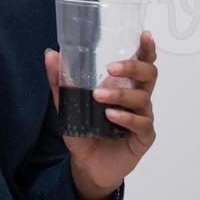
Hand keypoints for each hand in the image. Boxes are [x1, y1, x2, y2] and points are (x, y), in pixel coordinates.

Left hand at [44, 30, 158, 199]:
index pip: (142, 62)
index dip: (146, 48)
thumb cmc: (83, 131)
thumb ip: (60, 82)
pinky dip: (125, 117)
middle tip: (111, 67)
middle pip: (149, 74)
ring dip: (120, 94)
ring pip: (143, 97)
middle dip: (133, 66)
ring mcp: (143, 116)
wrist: (87, 165)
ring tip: (98, 96)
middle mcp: (137, 97)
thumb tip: (50, 54)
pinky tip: (111, 116)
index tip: (144, 34)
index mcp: (124, 85)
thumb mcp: (67, 105)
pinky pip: (141, 123)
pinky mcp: (144, 136)